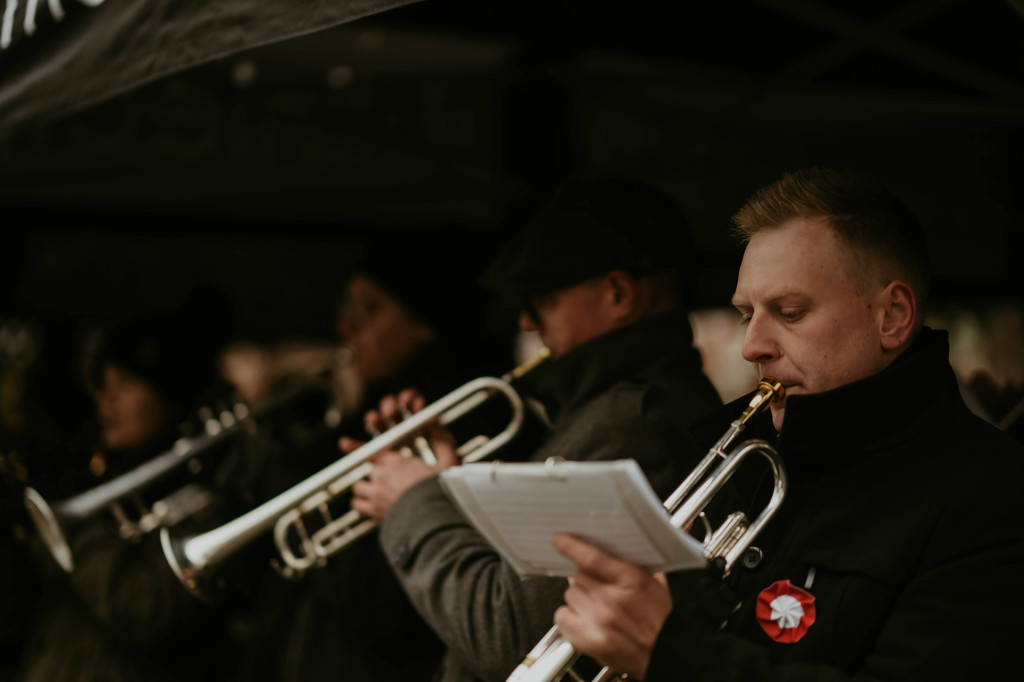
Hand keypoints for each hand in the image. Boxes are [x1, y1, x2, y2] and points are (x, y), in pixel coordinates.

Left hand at [347, 388, 458, 519]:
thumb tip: (435, 423)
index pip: (371, 451)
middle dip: (378, 473)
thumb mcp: (448, 461)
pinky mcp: (374, 512)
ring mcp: (376, 494)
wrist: (432, 518)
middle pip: (371, 470)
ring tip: (376, 492)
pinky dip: (361, 504)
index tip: (344, 443)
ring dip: (366, 488)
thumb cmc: (441, 489)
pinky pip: (358, 505)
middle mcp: (382, 475)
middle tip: (389, 478)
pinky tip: (369, 506)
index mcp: (397, 461)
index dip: (355, 446)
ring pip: (359, 487)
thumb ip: (442, 440)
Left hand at [552, 533, 672, 680]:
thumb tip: (612, 546)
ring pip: (570, 594)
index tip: (560, 539)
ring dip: (580, 597)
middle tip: (599, 587)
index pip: (593, 558)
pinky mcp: (588, 639)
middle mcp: (612, 600)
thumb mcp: (656, 583)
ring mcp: (598, 620)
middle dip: (586, 578)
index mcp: (631, 580)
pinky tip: (584, 619)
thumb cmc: (662, 621)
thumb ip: (635, 563)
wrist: (665, 653)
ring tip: (596, 606)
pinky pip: (562, 616)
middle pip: (578, 575)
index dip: (573, 546)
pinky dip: (569, 616)